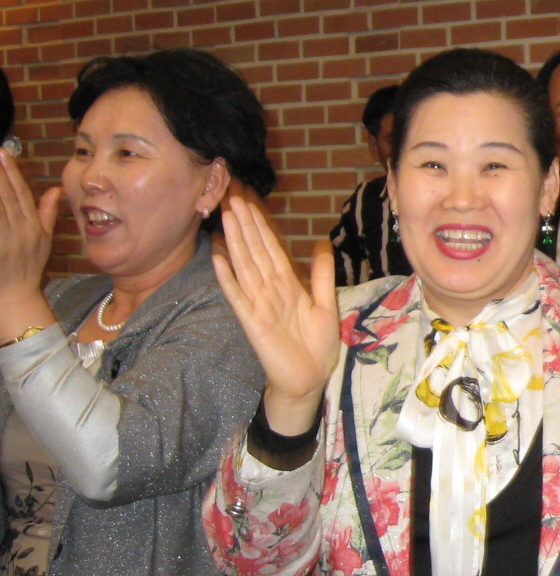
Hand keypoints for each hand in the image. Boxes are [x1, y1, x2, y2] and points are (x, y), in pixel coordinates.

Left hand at [0, 150, 60, 341]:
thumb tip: (56, 190)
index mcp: (33, 227)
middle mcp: (22, 231)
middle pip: (7, 196)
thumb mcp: (44, 241)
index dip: (12, 172)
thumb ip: (48, 213)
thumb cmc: (28, 269)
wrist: (16, 297)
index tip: (3, 152)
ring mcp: (8, 241)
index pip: (22, 193)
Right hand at [212, 195, 338, 433]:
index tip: (250, 200)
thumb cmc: (315, 345)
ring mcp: (258, 304)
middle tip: (232, 196)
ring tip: (225, 216)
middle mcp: (269, 290)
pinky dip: (227, 278)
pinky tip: (217, 258)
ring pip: (244, 266)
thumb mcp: (325, 303)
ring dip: (235, 241)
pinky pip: (238, 296)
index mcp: (287, 284)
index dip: (261, 225)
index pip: (271, 248)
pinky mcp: (252, 322)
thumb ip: (321, 274)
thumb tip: (321, 242)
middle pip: (254, 251)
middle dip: (244, 224)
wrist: (308, 379)